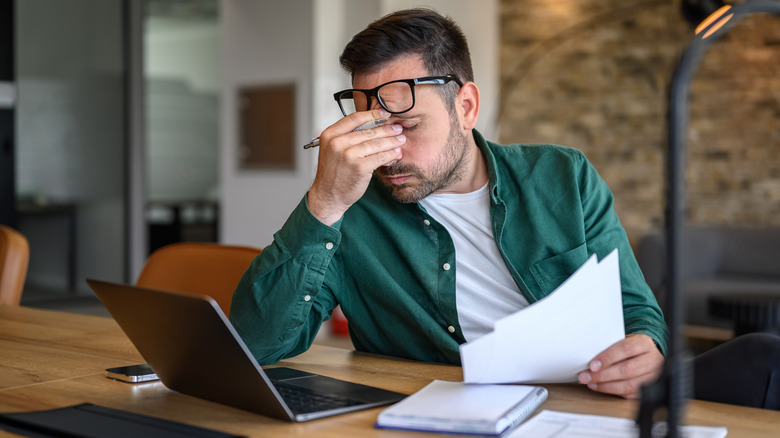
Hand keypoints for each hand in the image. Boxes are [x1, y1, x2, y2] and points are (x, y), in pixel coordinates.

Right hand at [307, 109, 404, 224]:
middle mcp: (337, 143)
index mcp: (330, 135)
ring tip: (400, 140)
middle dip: (386, 129)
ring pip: (376, 144)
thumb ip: (348, 137)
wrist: (328, 195)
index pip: (354, 118)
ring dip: (391, 141)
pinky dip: (390, 154)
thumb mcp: (333, 150)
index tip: (384, 114)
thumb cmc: (333, 173)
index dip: (372, 114)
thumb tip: (373, 127)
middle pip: (368, 131)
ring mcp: (348, 155)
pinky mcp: (359, 167)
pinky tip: (395, 153)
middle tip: (397, 128)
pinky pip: (379, 157)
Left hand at [577, 334, 663, 398]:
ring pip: (630, 385)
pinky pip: (631, 394)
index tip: (592, 365)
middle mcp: (652, 360)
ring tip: (591, 383)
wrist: (649, 353)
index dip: (608, 358)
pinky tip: (601, 387)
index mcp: (645, 343)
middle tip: (586, 376)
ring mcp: (653, 376)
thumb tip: (589, 358)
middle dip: (603, 375)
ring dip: (607, 386)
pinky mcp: (650, 388)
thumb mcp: (624, 340)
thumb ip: (611, 346)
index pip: (626, 349)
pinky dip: (613, 392)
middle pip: (627, 370)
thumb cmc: (632, 346)